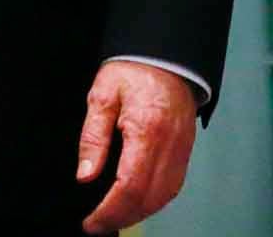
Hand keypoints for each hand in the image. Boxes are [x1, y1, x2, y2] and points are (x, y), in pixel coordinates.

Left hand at [76, 61, 197, 233]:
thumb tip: (86, 175)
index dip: (109, 211)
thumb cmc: (135, 69)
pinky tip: (138, 202)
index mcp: (147, 129)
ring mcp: (182, 147)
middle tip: (98, 225)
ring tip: (115, 216)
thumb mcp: (103, 95)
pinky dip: (155, 200)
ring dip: (139, 212)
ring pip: (164, 195)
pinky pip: (174, 184)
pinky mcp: (186, 147)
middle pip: (148, 197)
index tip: (91, 222)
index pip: (130, 185)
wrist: (166, 53)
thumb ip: (93, 137)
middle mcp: (169, 143)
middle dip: (122, 217)